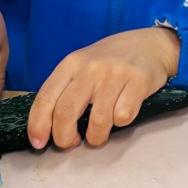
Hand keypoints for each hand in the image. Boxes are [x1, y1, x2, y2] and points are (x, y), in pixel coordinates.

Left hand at [27, 27, 180, 149]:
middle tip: (70, 143)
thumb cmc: (111, 60)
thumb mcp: (82, 66)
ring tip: (98, 135)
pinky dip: (120, 123)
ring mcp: (115, 74)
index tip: (39, 142)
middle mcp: (91, 68)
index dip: (38, 124)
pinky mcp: (138, 82)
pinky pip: (123, 116)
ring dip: (95, 137)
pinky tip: (121, 115)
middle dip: (64, 137)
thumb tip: (49, 127)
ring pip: (97, 121)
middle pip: (67, 112)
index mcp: (71, 64)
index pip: (46, 97)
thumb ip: (66, 90)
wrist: (149, 44)